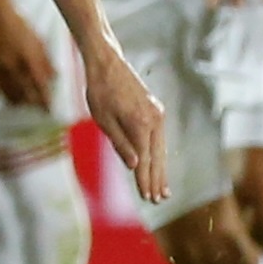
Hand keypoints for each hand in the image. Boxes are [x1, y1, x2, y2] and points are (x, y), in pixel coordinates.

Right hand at [0, 0, 55, 109]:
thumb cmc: (17, 22)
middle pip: (23, 94)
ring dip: (16, 101)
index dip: (44, 100)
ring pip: (7, 93)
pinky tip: (3, 94)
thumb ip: (45, 59)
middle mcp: (12, 64)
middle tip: (35, 107)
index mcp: (28, 57)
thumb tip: (54, 76)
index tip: (48, 109)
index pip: (39, 86)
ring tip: (21, 103)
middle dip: (31, 103)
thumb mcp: (37, 38)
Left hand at [83, 43, 165, 203]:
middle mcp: (154, 120)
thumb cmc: (100, 91)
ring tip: (162, 189)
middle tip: (157, 199)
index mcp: (140, 124)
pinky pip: (159, 138)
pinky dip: (159, 154)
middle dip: (156, 179)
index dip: (144, 180)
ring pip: (160, 148)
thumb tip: (134, 165)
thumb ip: (120, 144)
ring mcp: (157, 114)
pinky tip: (158, 164)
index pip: (144, 160)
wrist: (108, 63)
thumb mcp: (104, 120)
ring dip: (161, 169)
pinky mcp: (156, 110)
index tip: (147, 198)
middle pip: (156, 157)